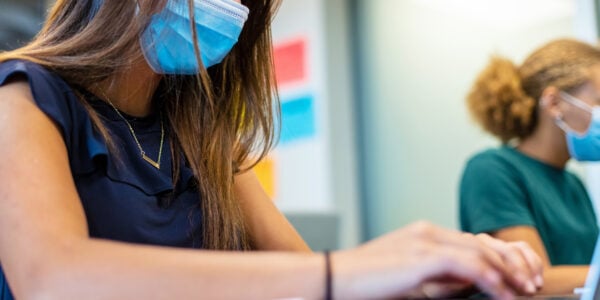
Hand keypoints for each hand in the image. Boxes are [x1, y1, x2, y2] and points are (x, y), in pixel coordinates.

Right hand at [331, 221, 542, 299]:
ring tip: (524, 291)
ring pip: (481, 251)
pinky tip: (504, 293)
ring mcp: (425, 241)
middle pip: (482, 242)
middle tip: (531, 283)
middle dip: (513, 262)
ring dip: (509, 272)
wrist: (334, 277)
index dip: (501, 258)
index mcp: (423, 234)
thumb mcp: (408, 278)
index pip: (473, 241)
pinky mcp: (422, 257)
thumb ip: (438, 277)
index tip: (518, 277)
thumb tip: (469, 286)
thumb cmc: (365, 282)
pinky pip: (469, 266)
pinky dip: (492, 279)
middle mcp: (427, 232)